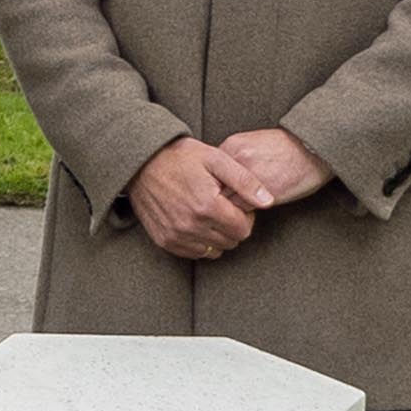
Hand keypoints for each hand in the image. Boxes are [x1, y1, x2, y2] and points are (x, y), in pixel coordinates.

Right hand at [128, 137, 264, 262]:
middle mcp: (191, 225)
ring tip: (209, 213)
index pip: (243, 229)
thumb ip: (246, 181)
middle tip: (224, 206)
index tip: (237, 203)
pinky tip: (196, 221)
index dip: (245, 216)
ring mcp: (176, 235)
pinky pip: (195, 253)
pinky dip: (201, 241)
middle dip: (233, 225)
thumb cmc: (181, 157)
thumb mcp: (217, 159)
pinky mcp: (165, 241)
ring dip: (218, 235)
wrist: (142, 163)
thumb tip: (269, 201)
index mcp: (207, 206)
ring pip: (215, 250)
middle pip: (231, 241)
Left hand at [209, 124, 333, 213]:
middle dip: (214, 201)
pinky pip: (240, 211)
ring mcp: (246, 174)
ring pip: (222, 202)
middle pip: (211, 189)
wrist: (313, 149)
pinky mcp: (260, 191)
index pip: (208, 175)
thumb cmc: (288, 150)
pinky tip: (248, 217)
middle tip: (215, 213)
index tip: (212, 198)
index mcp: (231, 146)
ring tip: (231, 219)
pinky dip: (241, 217)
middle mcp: (234, 158)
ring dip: (226, 212)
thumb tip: (220, 182)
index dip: (210, 189)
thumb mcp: (255, 146)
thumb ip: (234, 162)